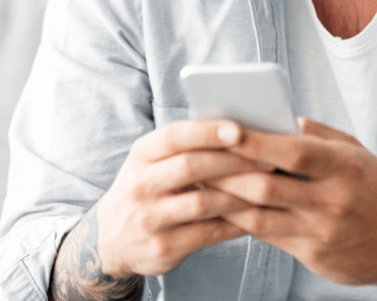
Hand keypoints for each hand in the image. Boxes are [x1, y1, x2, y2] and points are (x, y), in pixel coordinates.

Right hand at [77, 120, 258, 279]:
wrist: (109, 239)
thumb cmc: (146, 189)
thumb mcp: (151, 162)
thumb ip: (185, 146)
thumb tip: (239, 129)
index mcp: (141, 155)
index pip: (175, 136)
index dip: (207, 132)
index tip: (239, 129)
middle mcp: (140, 185)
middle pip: (191, 166)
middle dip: (232, 160)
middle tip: (267, 158)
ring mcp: (150, 218)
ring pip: (203, 202)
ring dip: (240, 194)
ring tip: (267, 186)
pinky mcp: (163, 247)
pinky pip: (208, 233)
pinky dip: (235, 223)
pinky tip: (254, 215)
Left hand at [208, 118, 376, 300]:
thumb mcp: (359, 153)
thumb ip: (321, 136)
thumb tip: (283, 119)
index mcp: (345, 166)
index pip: (292, 151)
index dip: (255, 141)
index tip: (226, 129)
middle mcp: (333, 200)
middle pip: (267, 186)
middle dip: (228, 173)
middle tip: (198, 160)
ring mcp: (323, 232)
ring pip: (260, 216)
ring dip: (226, 201)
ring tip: (200, 186)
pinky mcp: (315, 257)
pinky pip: (270, 237)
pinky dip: (244, 222)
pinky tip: (226, 209)